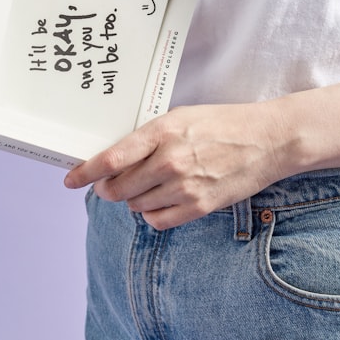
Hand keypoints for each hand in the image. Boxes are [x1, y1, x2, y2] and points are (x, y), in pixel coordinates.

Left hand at [64, 102, 293, 229]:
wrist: (268, 140)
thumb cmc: (223, 124)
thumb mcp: (181, 118)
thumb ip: (148, 138)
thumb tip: (114, 161)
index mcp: (163, 131)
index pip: (111, 159)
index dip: (85, 172)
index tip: (70, 179)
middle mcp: (170, 160)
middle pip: (118, 188)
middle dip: (108, 188)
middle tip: (111, 184)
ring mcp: (185, 186)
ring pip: (135, 205)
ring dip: (133, 199)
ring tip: (149, 185)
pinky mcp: (199, 206)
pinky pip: (157, 221)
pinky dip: (151, 214)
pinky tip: (160, 201)